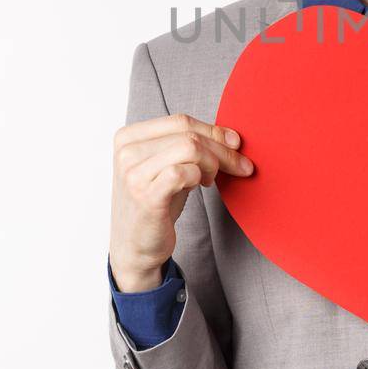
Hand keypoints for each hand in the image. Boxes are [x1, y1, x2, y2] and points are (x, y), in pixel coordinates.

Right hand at [110, 113, 253, 290]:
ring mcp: (133, 173)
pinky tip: (199, 186)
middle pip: (188, 134)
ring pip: (189, 148)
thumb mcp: (168, 166)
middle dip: (222, 149)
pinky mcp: (145, 195)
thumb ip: (189, 146)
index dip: (214, 131)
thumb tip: (231, 136)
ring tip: (210, 179)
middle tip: (240, 166)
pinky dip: (199, 176)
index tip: (236, 144)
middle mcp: (126, 151)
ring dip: (212, 163)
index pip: (180, 121)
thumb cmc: (156, 204)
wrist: (135, 247)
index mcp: (128, 137)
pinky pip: (184, 172)